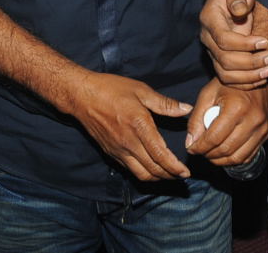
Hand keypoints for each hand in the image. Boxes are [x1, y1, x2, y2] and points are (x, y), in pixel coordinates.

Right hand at [62, 72, 191, 181]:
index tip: (185, 172)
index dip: (174, 167)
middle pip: (153, 170)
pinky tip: (150, 168)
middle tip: (182, 175)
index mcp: (139, 126)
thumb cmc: (111, 89)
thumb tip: (186, 109)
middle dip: (170, 176)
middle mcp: (129, 143)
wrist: (81, 96)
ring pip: (141, 174)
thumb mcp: (140, 90)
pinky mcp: (111, 153)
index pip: (160, 155)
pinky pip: (130, 169)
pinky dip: (143, 173)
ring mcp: (118, 150)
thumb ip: (164, 103)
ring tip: (169, 174)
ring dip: (157, 178)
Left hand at [184, 79, 267, 167]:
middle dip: (208, 155)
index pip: (214, 138)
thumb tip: (190, 142)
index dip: (199, 147)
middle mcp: (252, 119)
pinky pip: (248, 155)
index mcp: (236, 107)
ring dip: (220, 160)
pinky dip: (234, 159)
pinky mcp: (266, 133)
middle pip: (226, 150)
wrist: (257, 75)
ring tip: (210, 154)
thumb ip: (196, 118)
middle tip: (199, 151)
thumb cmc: (230, 84)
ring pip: (237, 157)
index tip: (191, 148)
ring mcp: (262, 128)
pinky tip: (224, 153)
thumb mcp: (208, 94)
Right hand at [198, 0, 267, 87]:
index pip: (223, 39)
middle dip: (251, 63)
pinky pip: (228, 79)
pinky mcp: (219, 60)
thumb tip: (240, 10)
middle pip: (225, 60)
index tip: (265, 42)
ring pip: (225, 74)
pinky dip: (245, 82)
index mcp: (209, 19)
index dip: (244, 44)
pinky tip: (262, 78)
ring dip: (249, 77)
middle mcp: (207, 38)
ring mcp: (212, 51)